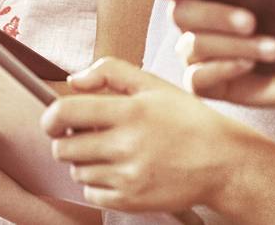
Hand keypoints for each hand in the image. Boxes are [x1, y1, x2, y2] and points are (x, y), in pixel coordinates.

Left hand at [41, 57, 255, 211]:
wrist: (223, 163)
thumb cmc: (190, 122)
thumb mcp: (155, 85)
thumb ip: (110, 72)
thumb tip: (73, 80)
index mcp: (130, 111)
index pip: (66, 113)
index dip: (51, 117)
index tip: (55, 120)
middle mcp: (126, 145)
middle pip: (64, 148)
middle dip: (68, 140)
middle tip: (87, 136)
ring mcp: (128, 177)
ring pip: (77, 172)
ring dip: (85, 162)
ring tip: (110, 153)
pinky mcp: (131, 201)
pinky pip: (91, 195)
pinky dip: (97, 184)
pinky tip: (117, 172)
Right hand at [149, 0, 274, 109]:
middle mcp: (190, 21)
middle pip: (181, 12)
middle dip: (215, 15)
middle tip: (251, 21)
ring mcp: (193, 53)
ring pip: (194, 44)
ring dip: (235, 45)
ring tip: (274, 48)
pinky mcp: (202, 84)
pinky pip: (197, 77)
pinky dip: (224, 68)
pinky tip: (249, 64)